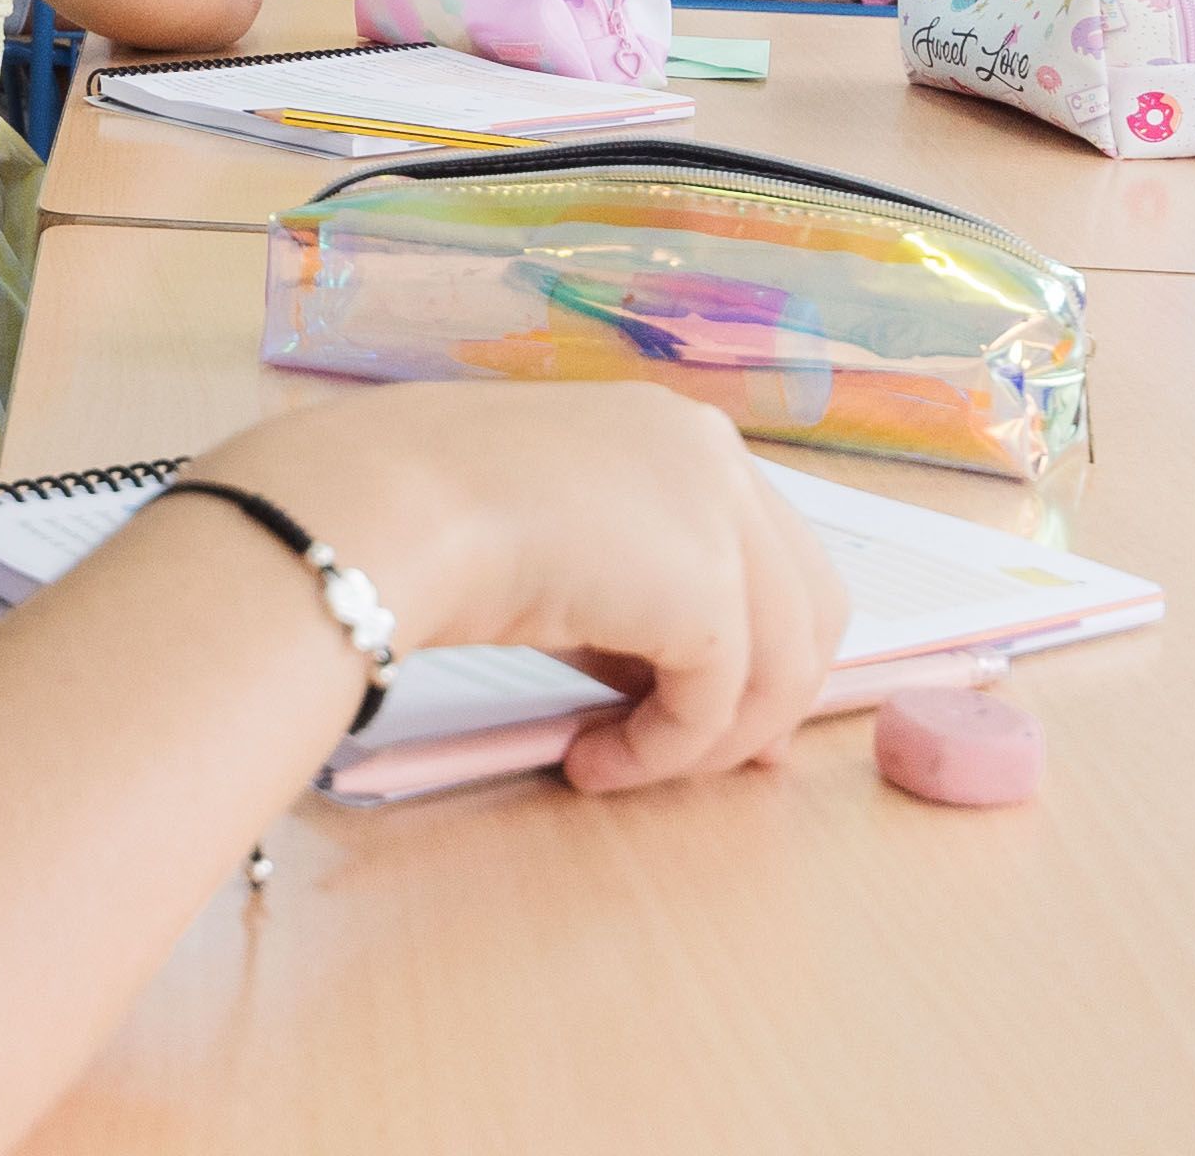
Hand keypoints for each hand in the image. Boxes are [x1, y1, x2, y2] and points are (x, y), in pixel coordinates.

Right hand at [201, 382, 847, 792]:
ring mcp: (719, 514)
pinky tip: (593, 762)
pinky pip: (717, 703)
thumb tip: (678, 691)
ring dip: (711, 738)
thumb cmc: (424, 510)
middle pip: (808, 602)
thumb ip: (626, 600)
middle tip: (715, 761)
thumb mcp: (552, 546)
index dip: (764, 637)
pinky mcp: (707, 590)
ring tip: (623, 764)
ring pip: (779, 662)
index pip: (768, 544)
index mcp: (672, 430)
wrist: (385, 505)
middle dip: (773, 694)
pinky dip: (666, 753)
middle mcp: (713, 454)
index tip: (730, 714)